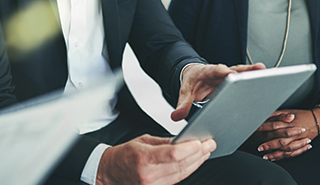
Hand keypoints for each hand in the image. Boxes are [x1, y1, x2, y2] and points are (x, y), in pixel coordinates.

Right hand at [96, 134, 216, 184]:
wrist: (109, 172)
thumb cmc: (124, 155)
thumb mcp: (142, 141)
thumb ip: (164, 141)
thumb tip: (184, 139)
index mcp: (144, 157)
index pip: (174, 154)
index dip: (191, 148)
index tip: (202, 142)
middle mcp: (149, 173)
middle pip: (181, 164)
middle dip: (199, 154)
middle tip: (210, 144)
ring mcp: (152, 184)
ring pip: (182, 173)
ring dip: (197, 163)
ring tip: (206, 152)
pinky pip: (176, 179)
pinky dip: (188, 170)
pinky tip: (194, 162)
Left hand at [171, 63, 265, 120]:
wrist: (194, 75)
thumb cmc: (192, 81)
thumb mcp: (184, 92)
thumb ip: (182, 104)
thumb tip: (176, 117)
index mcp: (207, 72)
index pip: (215, 70)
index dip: (223, 71)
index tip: (230, 73)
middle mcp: (220, 71)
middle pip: (234, 69)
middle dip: (246, 70)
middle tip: (260, 70)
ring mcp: (229, 75)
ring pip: (243, 73)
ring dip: (255, 73)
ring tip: (269, 74)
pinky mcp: (235, 80)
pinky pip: (246, 79)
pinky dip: (257, 80)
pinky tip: (269, 83)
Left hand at [255, 110, 319, 160]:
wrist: (318, 120)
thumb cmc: (302, 115)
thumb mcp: (289, 111)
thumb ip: (277, 114)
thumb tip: (266, 115)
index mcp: (289, 122)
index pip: (274, 125)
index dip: (265, 129)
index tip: (256, 131)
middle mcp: (293, 131)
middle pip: (279, 140)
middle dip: (269, 145)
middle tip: (260, 148)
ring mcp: (298, 139)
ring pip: (285, 149)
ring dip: (275, 154)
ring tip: (266, 156)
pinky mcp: (302, 144)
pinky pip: (292, 153)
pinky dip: (284, 156)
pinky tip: (276, 158)